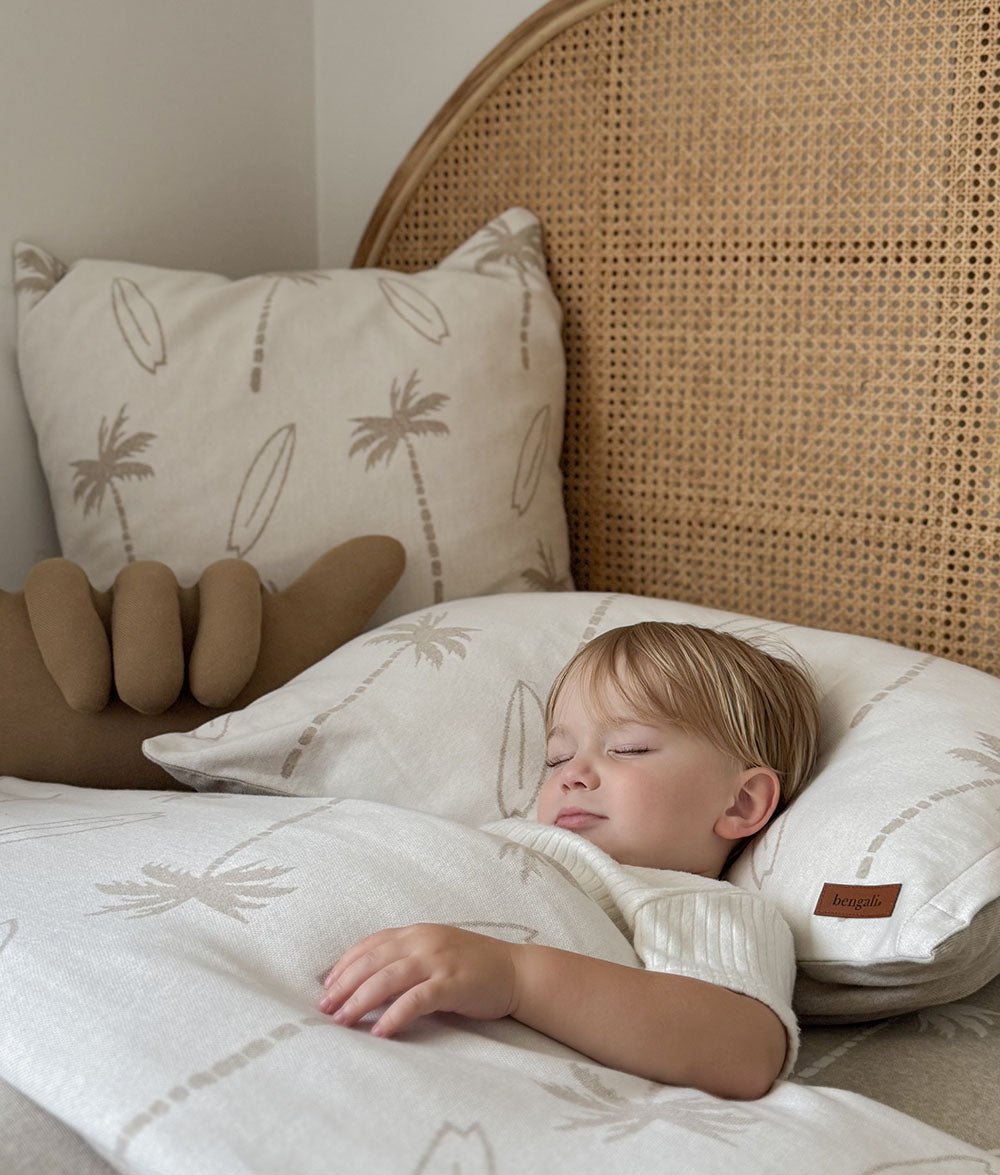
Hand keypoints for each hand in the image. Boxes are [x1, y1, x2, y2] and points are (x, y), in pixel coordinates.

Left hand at [319, 923, 519, 1037]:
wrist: (517, 971)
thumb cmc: (474, 965)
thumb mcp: (435, 951)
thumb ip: (406, 958)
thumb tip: (368, 980)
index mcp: (417, 933)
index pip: (370, 944)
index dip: (345, 965)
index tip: (327, 987)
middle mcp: (424, 942)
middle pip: (373, 961)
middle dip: (344, 985)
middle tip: (325, 1009)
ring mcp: (439, 961)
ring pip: (388, 978)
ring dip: (360, 1000)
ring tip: (342, 1021)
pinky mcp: (453, 984)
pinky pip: (417, 999)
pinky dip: (395, 1015)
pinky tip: (380, 1032)